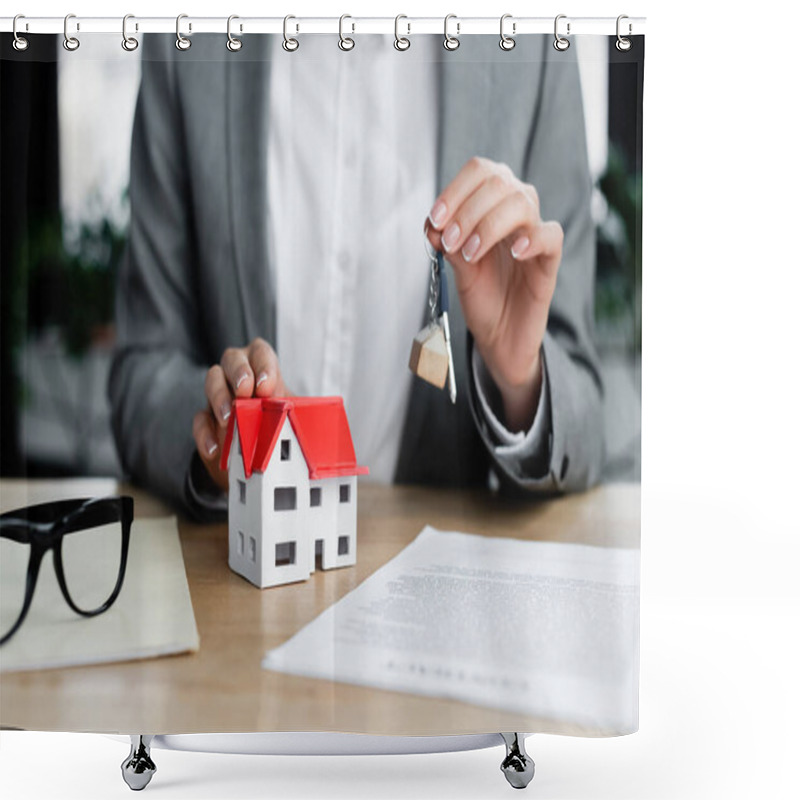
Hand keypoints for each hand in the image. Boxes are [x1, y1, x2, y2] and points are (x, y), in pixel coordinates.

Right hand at [192, 338, 288, 490]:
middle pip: (232, 359)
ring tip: (228, 419)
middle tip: (244, 392)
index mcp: (263, 368)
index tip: (266, 387)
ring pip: (212, 381)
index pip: (261, 353)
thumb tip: (327, 428)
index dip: (263, 365)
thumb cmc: (281, 423)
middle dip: (238, 372)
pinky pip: (200, 419)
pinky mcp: (207, 419)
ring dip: (219, 398)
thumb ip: (303, 415)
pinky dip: (205, 434)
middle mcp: (239, 374)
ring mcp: (220, 394)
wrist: (262, 453)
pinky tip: (215, 448)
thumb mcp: (294, 417)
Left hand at [425, 157, 562, 431]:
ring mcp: (534, 234)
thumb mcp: (457, 269)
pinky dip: (532, 238)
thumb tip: (431, 224)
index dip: (455, 190)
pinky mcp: (549, 260)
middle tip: (450, 242)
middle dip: (467, 211)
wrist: (500, 336)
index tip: (435, 219)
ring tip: (471, 254)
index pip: (479, 172)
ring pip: (522, 203)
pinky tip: (515, 253)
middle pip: (498, 182)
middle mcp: (516, 211)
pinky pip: (551, 235)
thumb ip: (447, 245)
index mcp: (491, 204)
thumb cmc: (483, 297)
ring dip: (489, 224)